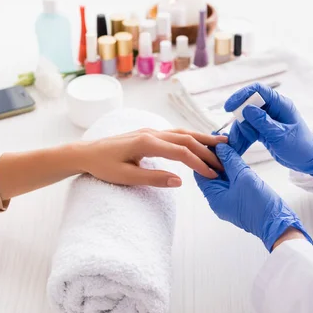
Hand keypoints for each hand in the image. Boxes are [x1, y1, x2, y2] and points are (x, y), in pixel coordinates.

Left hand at [79, 128, 227, 186]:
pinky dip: (191, 137)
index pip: (181, 152)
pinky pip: (175, 133)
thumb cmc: (103, 166)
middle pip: (187, 139)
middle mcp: (151, 132)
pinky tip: (200, 142)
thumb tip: (180, 181)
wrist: (86, 153)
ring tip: (222, 144)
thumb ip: (154, 178)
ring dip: (203, 139)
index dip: (199, 163)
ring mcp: (151, 131)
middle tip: (226, 161)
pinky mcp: (149, 134)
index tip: (213, 174)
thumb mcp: (126, 177)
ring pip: (183, 133)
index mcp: (146, 142)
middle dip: (208, 150)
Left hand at [194, 142, 312, 251]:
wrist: (278, 223)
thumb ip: (231, 161)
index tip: (209, 141)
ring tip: (229, 144)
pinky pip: (232, 181)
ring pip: (222, 177)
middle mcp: (218, 199)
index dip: (203, 156)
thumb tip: (220, 148)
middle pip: (210, 174)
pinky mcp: (239, 198)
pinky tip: (236, 157)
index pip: (200, 173)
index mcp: (214, 197)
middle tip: (221, 139)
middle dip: (214, 157)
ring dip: (225, 162)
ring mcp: (229, 199)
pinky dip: (233, 169)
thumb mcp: (244, 178)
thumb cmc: (259, 205)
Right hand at [225, 83, 312, 176]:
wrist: (306, 159)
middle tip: (234, 139)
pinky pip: (248, 131)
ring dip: (239, 134)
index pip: (258, 90)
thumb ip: (263, 122)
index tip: (229, 108)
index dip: (241, 95)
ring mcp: (266, 119)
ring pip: (246, 121)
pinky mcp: (262, 130)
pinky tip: (238, 148)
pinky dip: (242, 139)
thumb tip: (247, 109)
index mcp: (280, 104)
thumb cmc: (299, 146)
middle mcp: (272, 109)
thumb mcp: (281, 135)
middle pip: (248, 107)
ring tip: (236, 148)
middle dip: (239, 123)